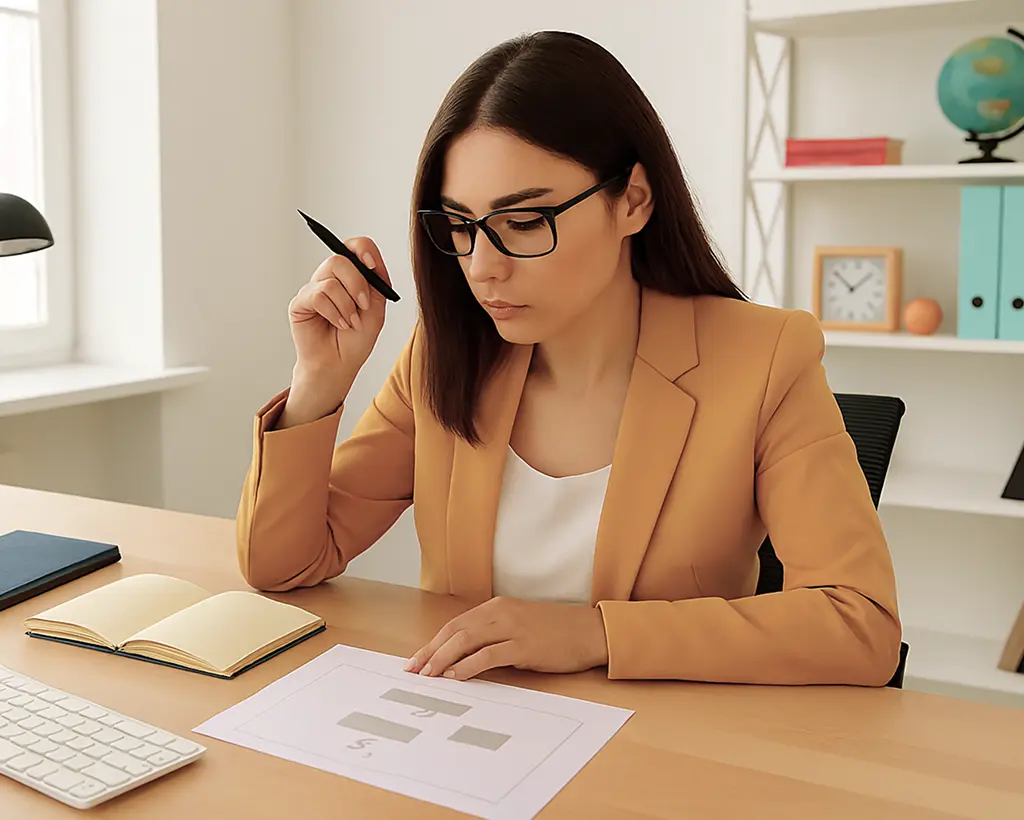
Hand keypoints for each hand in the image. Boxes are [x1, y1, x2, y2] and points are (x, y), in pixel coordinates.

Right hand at [279, 238, 390, 426]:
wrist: (340, 365)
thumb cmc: (356, 339)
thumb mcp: (376, 309)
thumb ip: (376, 283)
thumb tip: (369, 259)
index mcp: (352, 276)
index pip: (355, 247)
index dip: (363, 250)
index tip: (372, 266)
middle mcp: (331, 278)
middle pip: (340, 259)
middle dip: (357, 284)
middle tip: (364, 306)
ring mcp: (314, 289)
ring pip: (330, 279)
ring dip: (346, 304)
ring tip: (350, 321)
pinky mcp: (300, 302)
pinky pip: (317, 296)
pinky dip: (333, 312)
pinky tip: (338, 324)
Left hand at [404, 597, 608, 680]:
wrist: (590, 631)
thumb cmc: (557, 632)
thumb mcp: (520, 626)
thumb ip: (495, 634)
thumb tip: (465, 657)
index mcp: (497, 606)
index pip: (456, 624)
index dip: (433, 642)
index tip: (416, 659)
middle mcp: (501, 612)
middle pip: (455, 630)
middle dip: (430, 651)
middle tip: (413, 670)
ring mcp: (513, 628)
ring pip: (466, 640)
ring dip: (443, 658)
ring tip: (428, 675)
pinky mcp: (524, 646)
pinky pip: (488, 655)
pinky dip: (468, 665)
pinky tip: (455, 676)